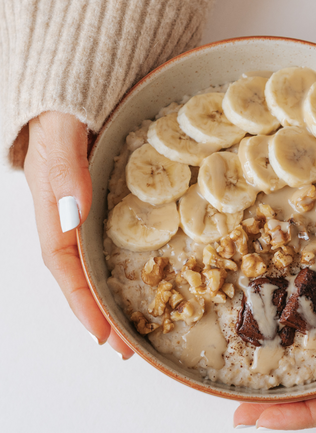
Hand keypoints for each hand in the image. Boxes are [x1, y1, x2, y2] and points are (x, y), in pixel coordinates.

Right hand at [24, 112, 132, 357]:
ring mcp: (87, 207)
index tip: (102, 334)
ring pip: (94, 261)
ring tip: (135, 327)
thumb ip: (63, 167)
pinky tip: (146, 277)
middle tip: (124, 346)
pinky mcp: (107, 198)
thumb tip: (74, 213)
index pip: (63, 264)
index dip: (80, 302)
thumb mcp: (59, 130)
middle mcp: (68, 212)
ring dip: (110, 295)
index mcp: (53, 204)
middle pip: (79, 273)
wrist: (76, 86)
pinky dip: (124, 264)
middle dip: (97, 312)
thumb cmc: (64, 104)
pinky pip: (112, 238)